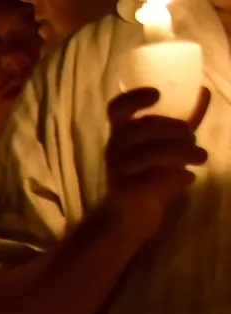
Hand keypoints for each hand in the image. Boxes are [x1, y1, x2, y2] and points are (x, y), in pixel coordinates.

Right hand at [103, 86, 210, 243]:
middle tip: (195, 139)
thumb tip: (203, 91)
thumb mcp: (164, 144)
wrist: (127, 217)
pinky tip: (188, 179)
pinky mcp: (125, 192)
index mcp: (121, 133)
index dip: (135, 98)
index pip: (117, 108)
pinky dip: (177, 177)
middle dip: (176, 129)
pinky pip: (153, 179)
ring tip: (202, 158)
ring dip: (183, 153)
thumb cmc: (148, 174)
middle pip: (143, 126)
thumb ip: (182, 120)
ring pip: (150, 153)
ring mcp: (117, 171)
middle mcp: (114, 148)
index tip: (158, 95)